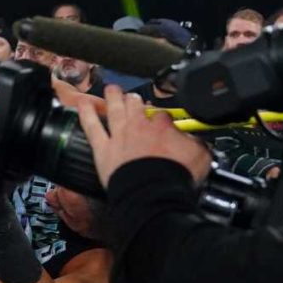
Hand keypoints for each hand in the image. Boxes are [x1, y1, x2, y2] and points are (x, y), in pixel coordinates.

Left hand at [76, 86, 214, 188]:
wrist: (152, 193)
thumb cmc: (175, 177)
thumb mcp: (200, 156)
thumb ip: (197, 143)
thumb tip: (197, 139)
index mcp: (162, 126)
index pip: (162, 114)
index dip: (162, 116)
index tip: (163, 119)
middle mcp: (139, 126)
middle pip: (135, 105)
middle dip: (134, 99)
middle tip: (133, 97)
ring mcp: (119, 135)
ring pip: (114, 110)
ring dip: (113, 97)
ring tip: (111, 89)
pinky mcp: (103, 148)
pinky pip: (91, 126)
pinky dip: (86, 114)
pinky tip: (81, 104)